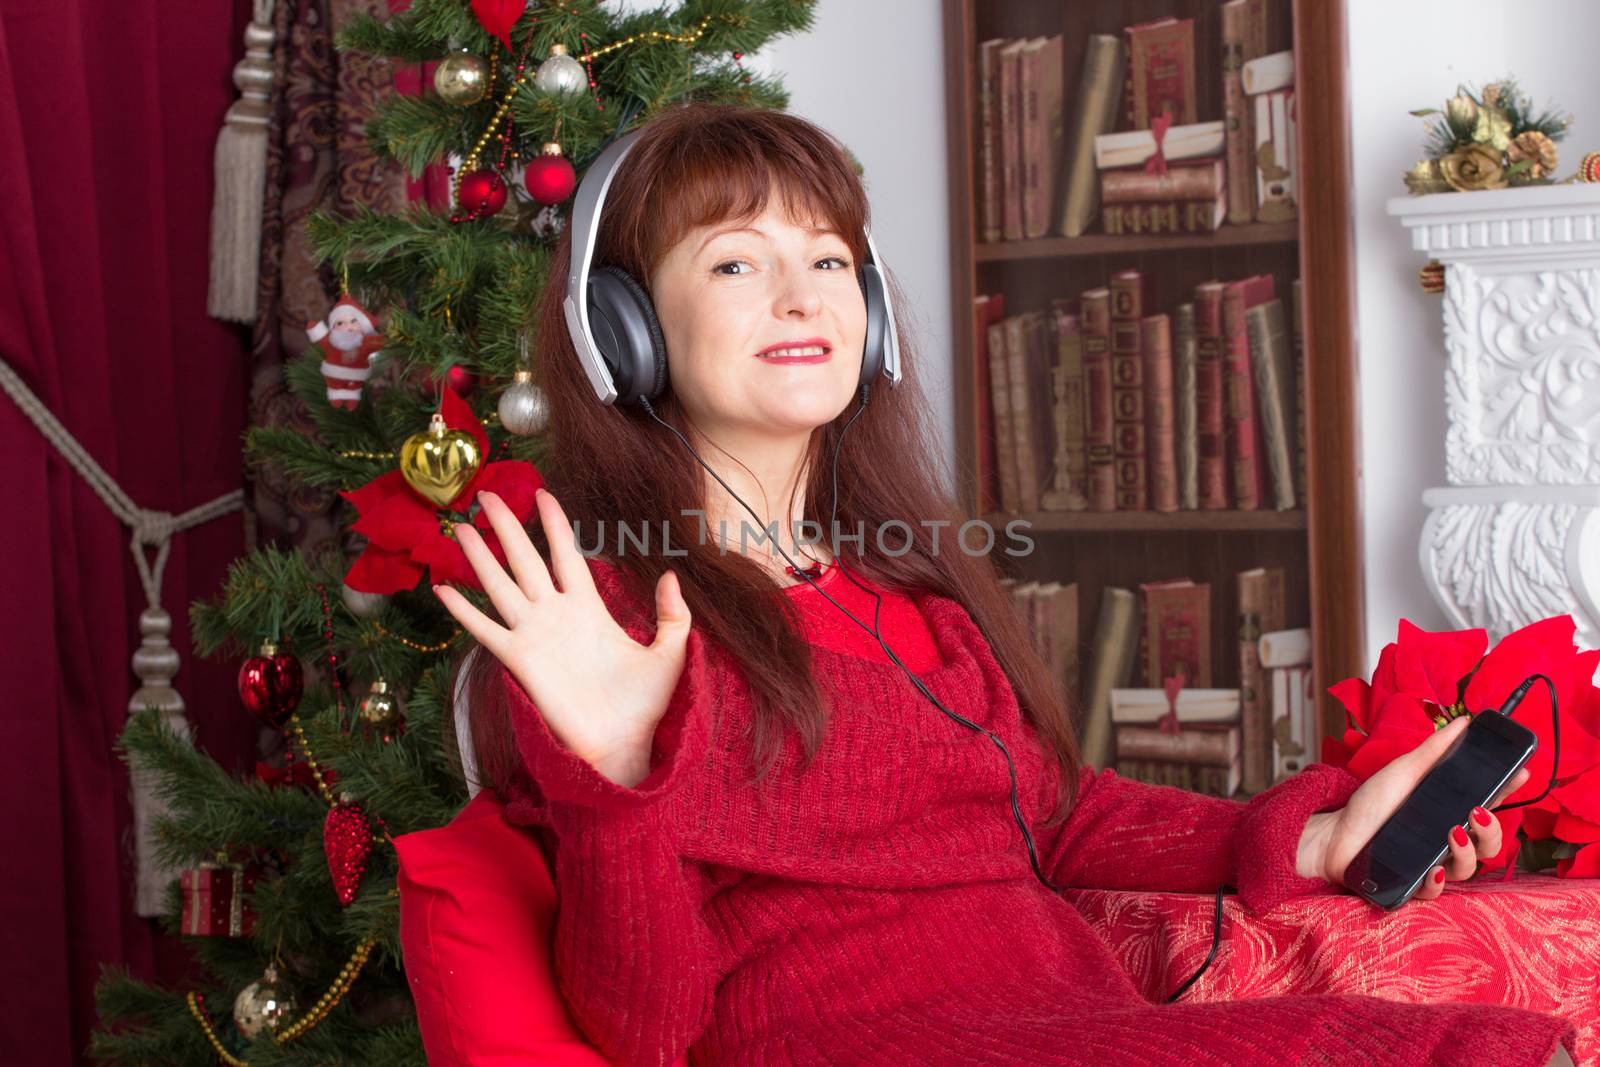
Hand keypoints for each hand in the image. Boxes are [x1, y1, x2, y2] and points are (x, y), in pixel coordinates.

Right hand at [432, 487, 692, 787]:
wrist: (622, 743)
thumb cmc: (645, 703)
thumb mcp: (669, 653)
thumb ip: (673, 615)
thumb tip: (671, 575)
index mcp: (590, 607)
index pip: (566, 554)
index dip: (554, 524)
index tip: (541, 494)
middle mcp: (556, 614)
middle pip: (524, 559)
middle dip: (506, 526)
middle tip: (487, 496)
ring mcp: (534, 635)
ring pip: (500, 585)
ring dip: (480, 558)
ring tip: (462, 528)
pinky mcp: (518, 660)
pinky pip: (485, 630)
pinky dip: (462, 611)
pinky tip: (443, 590)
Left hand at [1296, 714, 1532, 901]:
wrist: (1333, 834)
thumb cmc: (1370, 805)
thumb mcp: (1403, 772)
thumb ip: (1433, 751)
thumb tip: (1463, 723)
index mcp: (1447, 810)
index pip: (1489, 802)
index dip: (1508, 790)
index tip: (1521, 771)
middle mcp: (1446, 839)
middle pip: (1489, 844)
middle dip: (1492, 830)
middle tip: (1477, 811)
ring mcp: (1431, 862)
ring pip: (1467, 869)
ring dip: (1467, 853)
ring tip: (1453, 833)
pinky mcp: (1411, 884)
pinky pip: (1434, 891)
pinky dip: (1436, 881)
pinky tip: (1431, 869)